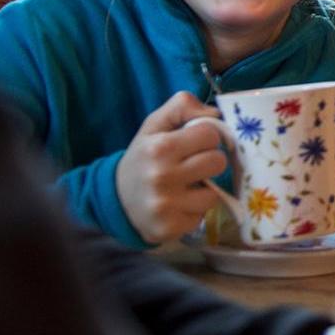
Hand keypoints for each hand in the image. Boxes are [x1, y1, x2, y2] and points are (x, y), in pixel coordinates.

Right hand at [115, 91, 227, 243]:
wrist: (116, 200)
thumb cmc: (143, 158)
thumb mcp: (154, 125)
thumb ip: (182, 106)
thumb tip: (216, 112)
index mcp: (159, 148)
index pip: (210, 134)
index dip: (207, 137)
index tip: (195, 143)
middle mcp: (161, 177)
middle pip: (218, 162)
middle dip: (209, 161)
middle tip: (193, 164)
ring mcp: (166, 206)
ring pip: (214, 193)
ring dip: (205, 189)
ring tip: (185, 186)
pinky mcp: (171, 228)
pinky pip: (203, 215)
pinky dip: (195, 209)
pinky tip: (179, 204)